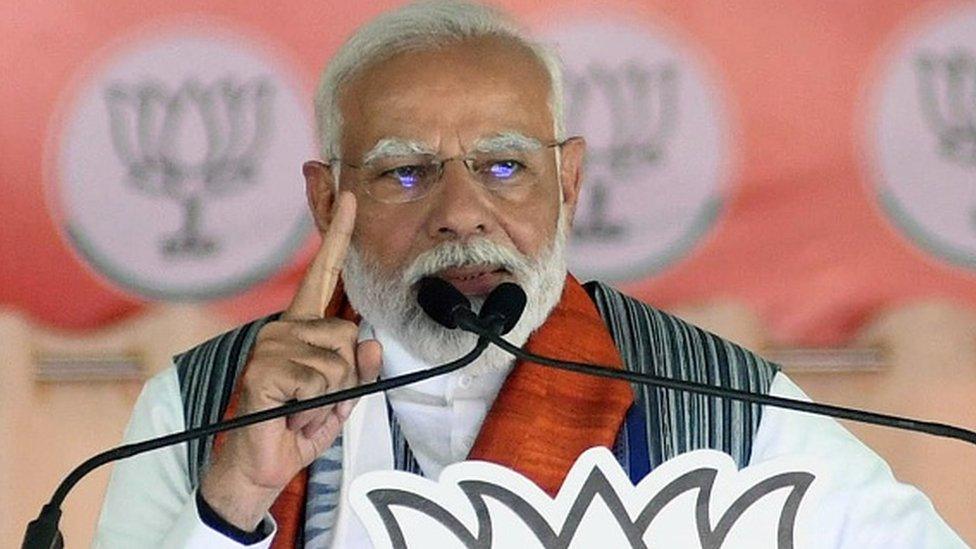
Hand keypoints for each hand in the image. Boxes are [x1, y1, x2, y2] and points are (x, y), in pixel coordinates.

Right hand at [199, 191, 381, 529]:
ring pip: (339, 362)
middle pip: (349, 336)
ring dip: (330, 396)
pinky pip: (320, 379)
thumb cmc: (295, 427)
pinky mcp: (264, 368)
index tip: (350, 197)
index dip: (338, 237)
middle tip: (314, 400)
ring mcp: (271, 346)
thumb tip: (371, 346)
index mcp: (301, 329)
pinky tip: (289, 411)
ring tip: (300, 408)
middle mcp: (283, 329)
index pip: (323, 275)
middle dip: (345, 379)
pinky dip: (315, 405)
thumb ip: (359, 372)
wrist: (260, 467)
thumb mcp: (341, 399)